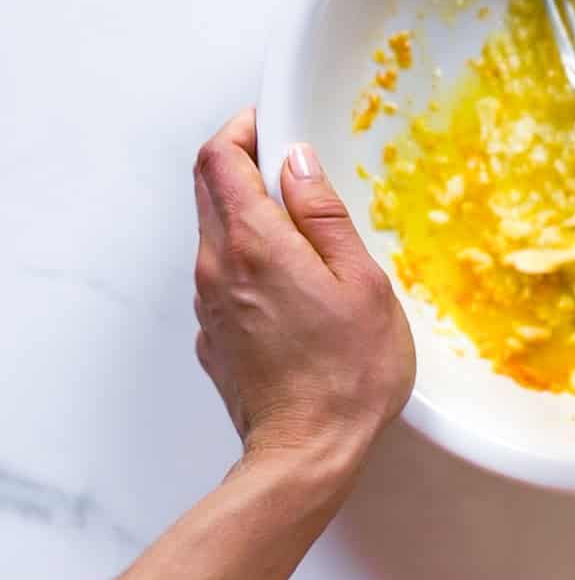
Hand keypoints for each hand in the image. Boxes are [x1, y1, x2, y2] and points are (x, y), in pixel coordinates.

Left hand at [193, 109, 415, 465]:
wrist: (307, 454)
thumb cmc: (347, 373)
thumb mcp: (361, 281)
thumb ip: (325, 215)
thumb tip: (299, 164)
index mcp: (254, 243)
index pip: (218, 158)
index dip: (242, 129)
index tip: (272, 125)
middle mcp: (216, 268)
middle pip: (208, 190)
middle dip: (244, 166)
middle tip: (295, 173)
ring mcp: (209, 305)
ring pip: (215, 234)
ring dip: (251, 216)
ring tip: (307, 237)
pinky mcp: (214, 335)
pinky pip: (224, 277)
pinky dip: (250, 261)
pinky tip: (295, 287)